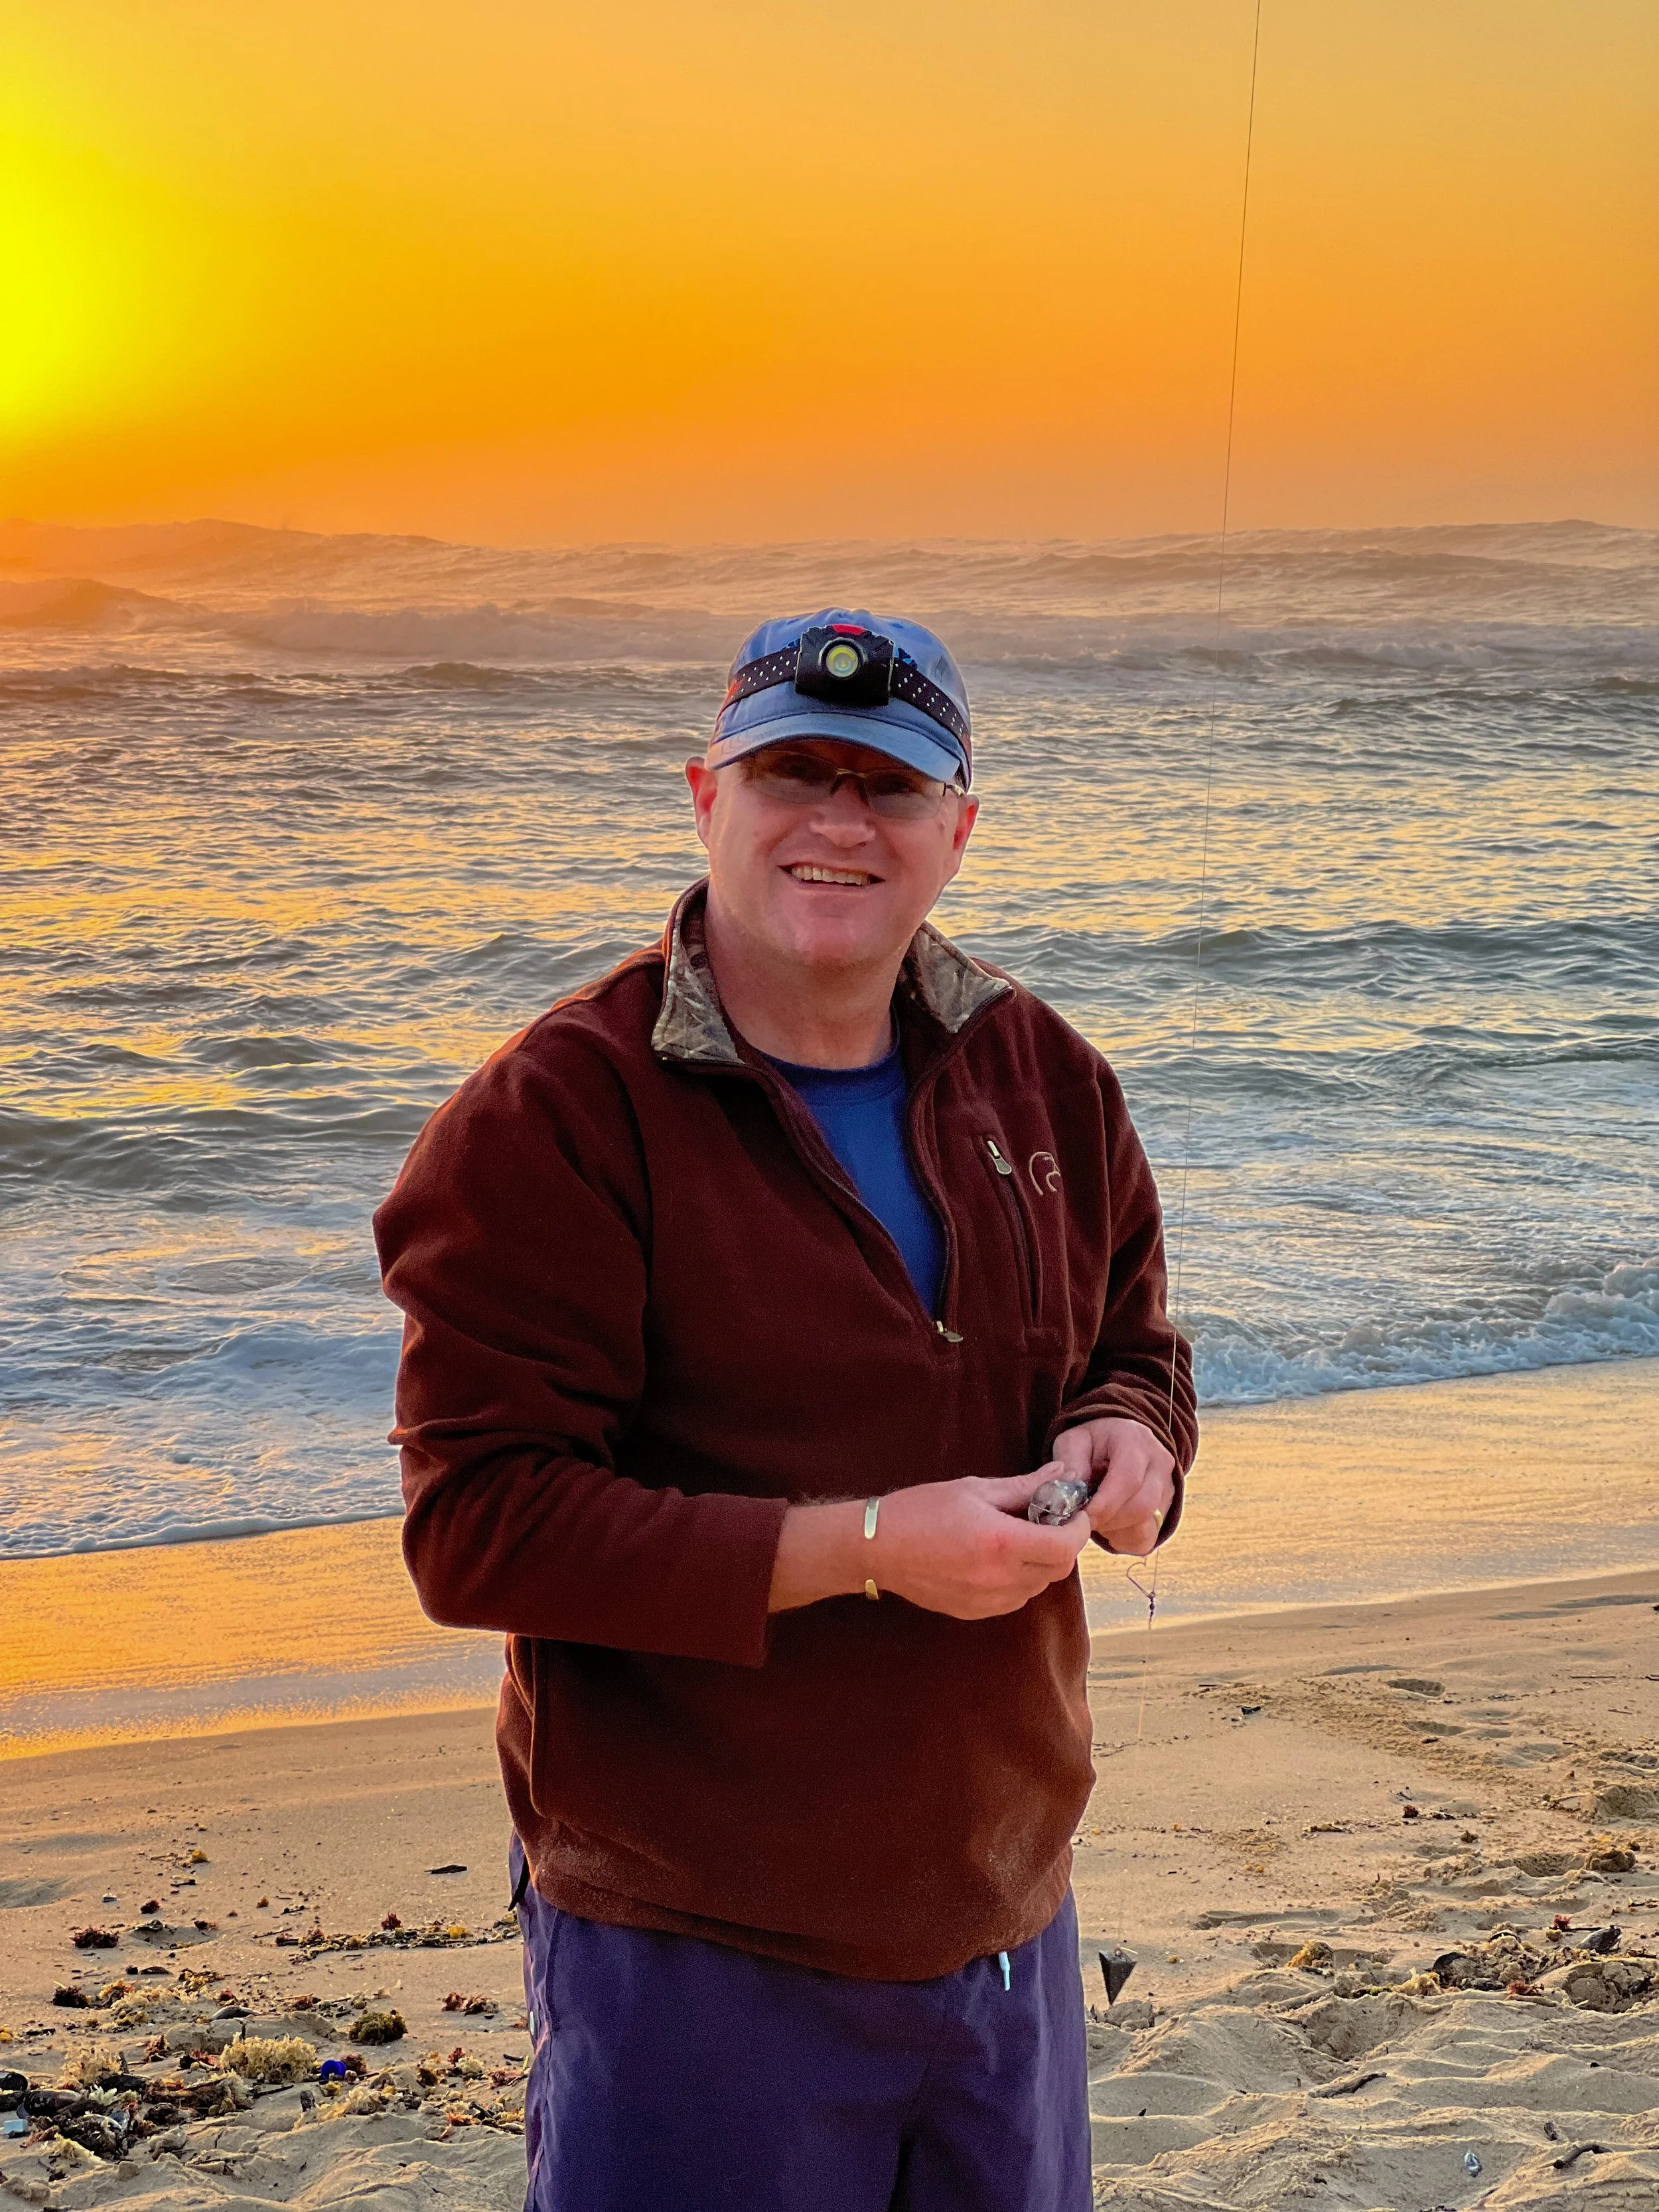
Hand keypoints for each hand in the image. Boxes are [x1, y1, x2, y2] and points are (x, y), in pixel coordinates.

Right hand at [873, 1469, 1092, 1618]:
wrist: (877, 1548)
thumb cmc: (921, 1510)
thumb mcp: (974, 1489)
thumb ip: (1023, 1486)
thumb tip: (1060, 1476)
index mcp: (1002, 1542)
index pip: (1065, 1546)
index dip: (1078, 1529)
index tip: (1075, 1514)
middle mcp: (1000, 1577)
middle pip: (1058, 1569)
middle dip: (1062, 1545)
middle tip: (1050, 1522)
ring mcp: (988, 1600)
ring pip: (1038, 1587)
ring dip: (1041, 1564)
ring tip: (1020, 1539)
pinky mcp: (976, 1612)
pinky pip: (1015, 1599)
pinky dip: (1019, 1580)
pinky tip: (999, 1560)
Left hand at [1052, 1417, 1174, 1555]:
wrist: (1118, 1443)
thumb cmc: (1093, 1444)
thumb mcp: (1073, 1442)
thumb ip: (1070, 1462)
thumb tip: (1070, 1485)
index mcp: (1135, 1441)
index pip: (1128, 1479)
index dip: (1105, 1504)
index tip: (1082, 1516)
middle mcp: (1160, 1462)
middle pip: (1142, 1506)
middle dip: (1109, 1521)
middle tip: (1084, 1522)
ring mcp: (1168, 1487)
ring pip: (1146, 1524)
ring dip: (1115, 1530)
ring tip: (1096, 1518)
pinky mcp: (1167, 1508)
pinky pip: (1148, 1536)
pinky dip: (1124, 1538)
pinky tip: (1108, 1525)